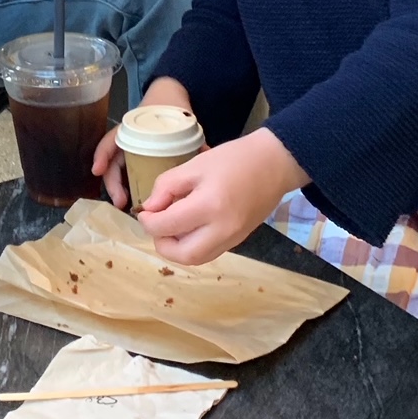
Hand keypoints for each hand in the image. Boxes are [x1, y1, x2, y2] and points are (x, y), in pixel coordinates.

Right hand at [92, 79, 196, 209]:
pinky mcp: (135, 161)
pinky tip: (127, 201)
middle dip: (113, 182)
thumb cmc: (169, 112)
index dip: (103, 155)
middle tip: (120, 201)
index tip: (98, 171)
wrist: (168, 101)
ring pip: (117, 171)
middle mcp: (127, 141)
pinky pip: (126, 175)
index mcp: (133, 129)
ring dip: (117, 188)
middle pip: (112, 161)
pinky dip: (124, 187)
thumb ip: (190, 136)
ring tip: (124, 204)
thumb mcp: (177, 121)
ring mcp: (129, 151)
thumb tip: (205, 152)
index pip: (111, 140)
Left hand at [137, 128, 306, 264]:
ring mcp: (233, 239)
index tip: (143, 211)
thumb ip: (167, 186)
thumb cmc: (233, 159)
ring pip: (197, 259)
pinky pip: (210, 253)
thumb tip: (150, 208)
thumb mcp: (194, 165)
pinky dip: (193, 246)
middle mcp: (222, 230)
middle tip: (156, 224)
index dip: (148, 222)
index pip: (167, 226)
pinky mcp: (238, 241)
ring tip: (170, 226)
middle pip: (183, 255)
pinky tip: (188, 227)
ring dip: (177, 249)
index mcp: (208, 206)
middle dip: (162, 244)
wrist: (273, 164)